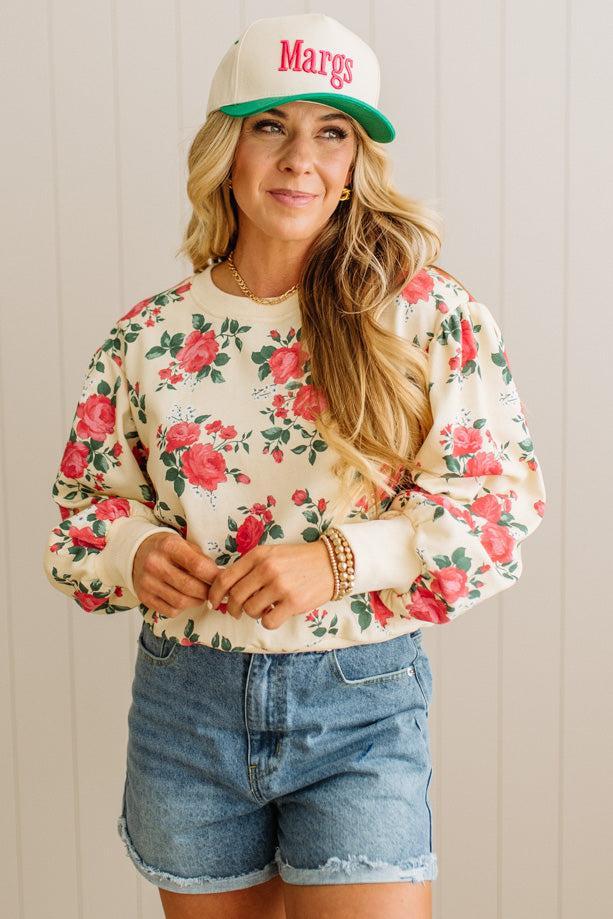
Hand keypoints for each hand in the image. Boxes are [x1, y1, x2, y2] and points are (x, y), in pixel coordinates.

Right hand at [132, 531, 220, 616]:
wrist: (138, 552)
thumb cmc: (167, 548)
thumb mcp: (185, 544)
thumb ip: (202, 559)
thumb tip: (220, 578)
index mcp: (169, 546)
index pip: (198, 566)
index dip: (214, 576)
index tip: (221, 580)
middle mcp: (155, 563)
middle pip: (190, 587)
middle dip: (207, 592)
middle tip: (213, 591)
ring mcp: (147, 582)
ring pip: (181, 602)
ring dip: (196, 601)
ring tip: (200, 595)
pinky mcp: (144, 597)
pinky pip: (170, 611)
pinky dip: (183, 608)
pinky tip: (185, 599)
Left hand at [206, 541, 335, 629]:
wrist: (332, 562)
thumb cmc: (298, 559)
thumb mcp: (271, 554)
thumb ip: (250, 567)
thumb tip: (225, 588)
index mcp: (258, 555)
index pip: (225, 578)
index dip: (214, 593)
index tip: (214, 601)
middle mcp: (267, 569)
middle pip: (235, 597)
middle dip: (232, 608)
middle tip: (237, 611)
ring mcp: (280, 586)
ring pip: (250, 610)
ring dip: (253, 613)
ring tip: (263, 608)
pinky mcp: (294, 602)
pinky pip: (268, 621)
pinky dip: (268, 621)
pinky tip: (275, 614)